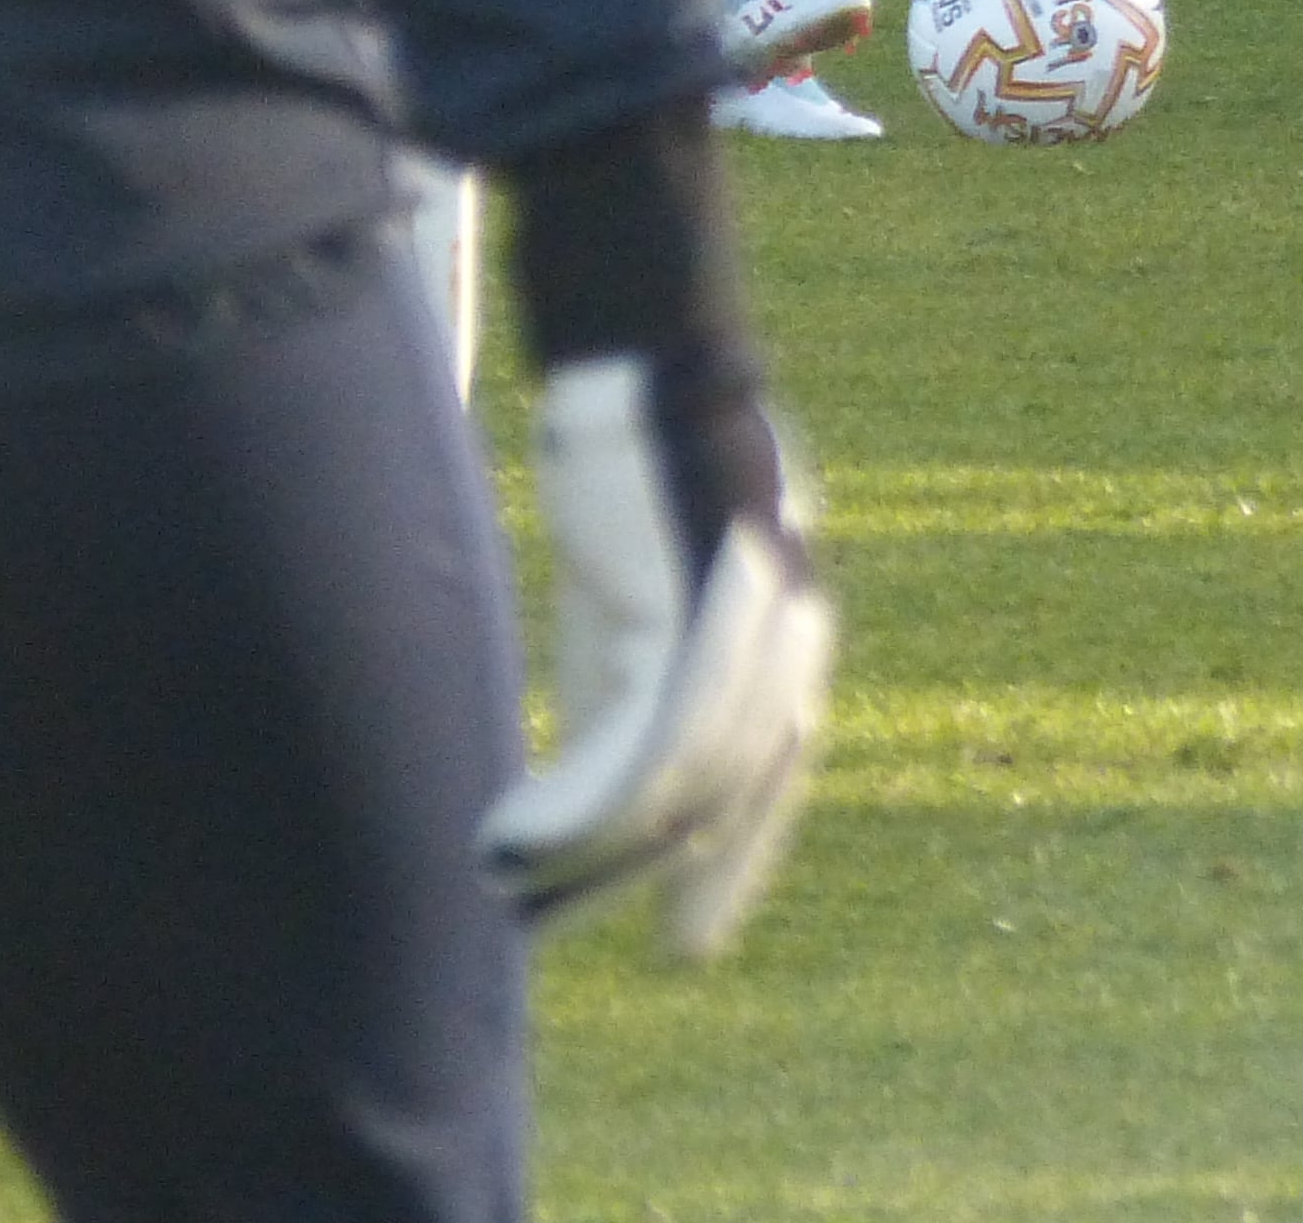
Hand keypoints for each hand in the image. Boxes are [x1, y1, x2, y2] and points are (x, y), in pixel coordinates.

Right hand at [473, 354, 835, 959]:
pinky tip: (513, 840)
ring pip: (688, 777)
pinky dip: (578, 803)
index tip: (689, 936)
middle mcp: (790, 625)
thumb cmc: (629, 480)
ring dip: (596, 850)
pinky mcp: (697, 597)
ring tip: (511, 886)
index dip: (735, 860)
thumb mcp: (630, 608)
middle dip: (673, 874)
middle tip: (600, 938)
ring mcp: (753, 612)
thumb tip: (593, 799)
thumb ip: (630, 691)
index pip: (776, 769)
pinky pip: (648, 736)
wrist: (634, 363)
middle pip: (742, 787)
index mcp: (786, 626)